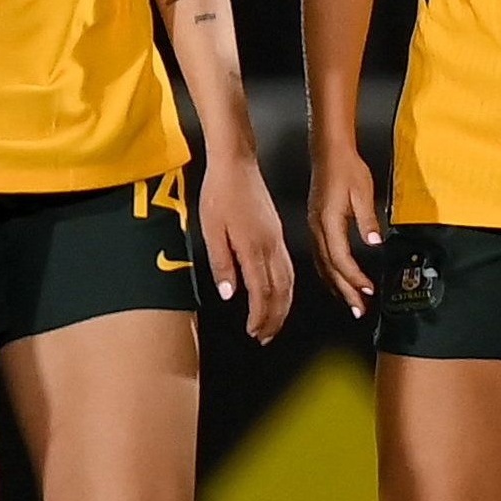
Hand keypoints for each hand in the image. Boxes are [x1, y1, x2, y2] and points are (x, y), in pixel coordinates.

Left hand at [200, 156, 296, 343]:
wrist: (236, 163)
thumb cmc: (220, 193)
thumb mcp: (212, 230)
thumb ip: (222, 264)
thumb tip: (231, 294)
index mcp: (254, 247)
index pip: (262, 292)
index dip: (260, 316)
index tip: (253, 332)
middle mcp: (271, 246)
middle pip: (281, 291)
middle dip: (274, 318)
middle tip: (265, 337)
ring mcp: (277, 239)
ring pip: (288, 281)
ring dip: (282, 306)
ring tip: (273, 323)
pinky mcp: (276, 233)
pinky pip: (288, 267)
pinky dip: (287, 288)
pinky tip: (279, 293)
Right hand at [307, 143, 384, 319]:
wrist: (330, 153)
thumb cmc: (347, 168)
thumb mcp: (363, 192)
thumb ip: (368, 220)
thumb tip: (374, 242)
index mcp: (328, 222)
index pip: (341, 259)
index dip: (354, 277)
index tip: (368, 290)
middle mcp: (318, 228)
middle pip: (330, 268)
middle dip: (345, 292)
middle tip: (359, 310)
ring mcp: (315, 228)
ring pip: (324, 265)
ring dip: (337, 286)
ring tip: (350, 302)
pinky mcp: (316, 225)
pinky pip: (321, 256)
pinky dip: (330, 273)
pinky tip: (337, 280)